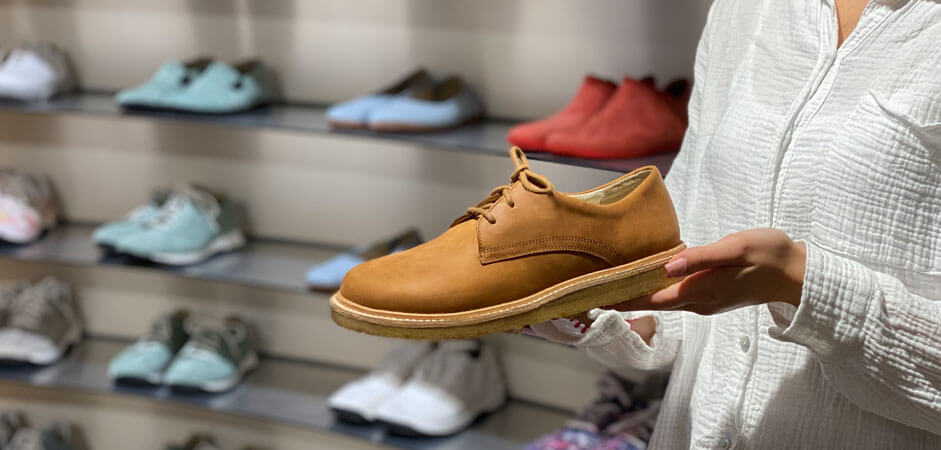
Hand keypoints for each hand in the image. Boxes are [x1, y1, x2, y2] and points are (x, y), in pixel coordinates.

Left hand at [609, 228, 806, 314]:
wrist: (798, 273)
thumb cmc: (768, 255)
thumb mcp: (735, 249)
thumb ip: (701, 258)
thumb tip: (667, 267)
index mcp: (701, 291)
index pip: (652, 299)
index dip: (624, 300)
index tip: (596, 299)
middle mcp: (699, 302)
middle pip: (653, 303)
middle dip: (624, 299)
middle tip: (594, 291)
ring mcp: (706, 301)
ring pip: (665, 300)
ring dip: (639, 295)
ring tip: (614, 285)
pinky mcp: (712, 295)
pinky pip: (677, 294)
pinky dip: (657, 289)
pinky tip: (648, 279)